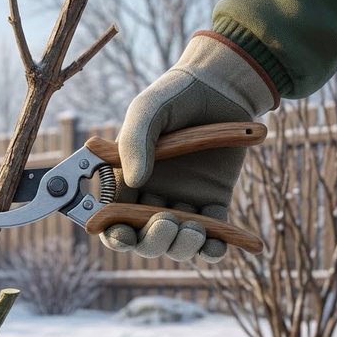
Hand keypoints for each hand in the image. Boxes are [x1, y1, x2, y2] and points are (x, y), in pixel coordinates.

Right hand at [100, 33, 275, 262]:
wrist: (222, 87)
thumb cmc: (177, 94)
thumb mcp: (148, 110)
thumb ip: (134, 142)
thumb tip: (136, 181)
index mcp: (128, 180)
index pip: (114, 221)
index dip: (116, 236)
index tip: (124, 236)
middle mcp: (154, 196)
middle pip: (145, 240)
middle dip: (153, 241)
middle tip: (167, 221)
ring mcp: (185, 201)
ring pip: (177, 244)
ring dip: (182, 246)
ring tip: (193, 228)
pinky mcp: (216, 201)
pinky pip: (214, 235)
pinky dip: (214, 249)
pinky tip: (216, 244)